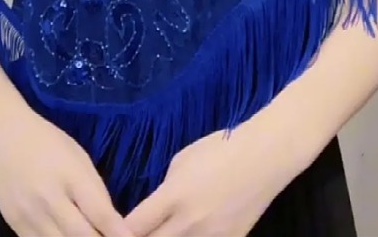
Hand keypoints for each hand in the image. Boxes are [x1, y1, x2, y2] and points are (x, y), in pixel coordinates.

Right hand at [0, 97, 134, 236]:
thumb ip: (94, 191)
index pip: (100, 213)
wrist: (2, 135)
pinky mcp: (14, 226)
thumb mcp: (78, 157)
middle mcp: (50, 199)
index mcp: (71, 175)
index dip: (118, 232)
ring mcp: (30, 216)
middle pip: (81, 236)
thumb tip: (111, 223)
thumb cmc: (47, 141)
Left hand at [125, 127, 286, 236]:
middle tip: (139, 233)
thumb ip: (164, 191)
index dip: (120, 232)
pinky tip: (188, 233)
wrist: (263, 157)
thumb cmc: (219, 149)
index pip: (134, 229)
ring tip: (162, 231)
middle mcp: (190, 224)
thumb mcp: (180, 162)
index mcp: (173, 197)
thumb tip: (152, 211)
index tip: (114, 230)